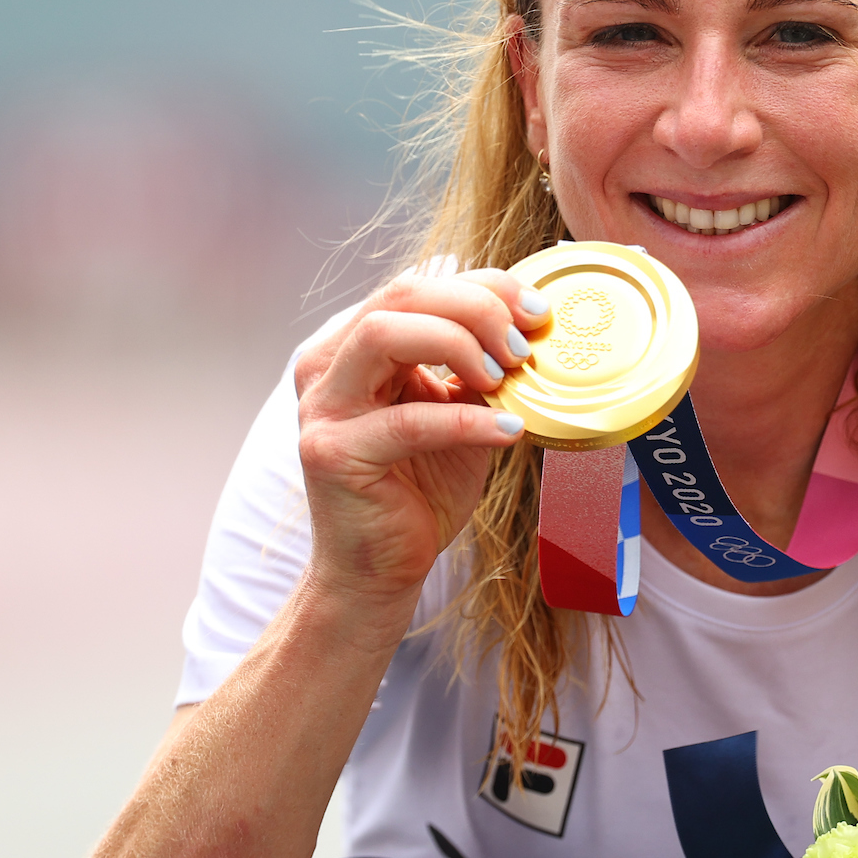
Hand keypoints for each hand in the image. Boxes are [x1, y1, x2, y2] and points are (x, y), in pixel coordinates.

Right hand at [294, 268, 544, 603]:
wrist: (378, 570)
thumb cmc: (418, 490)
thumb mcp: (456, 414)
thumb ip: (475, 371)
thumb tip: (528, 328)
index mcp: (351, 346)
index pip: (415, 286)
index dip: (482, 286)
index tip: (535, 311)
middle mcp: (326, 366)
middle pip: (399, 296)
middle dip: (474, 307)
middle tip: (522, 344)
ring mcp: (322, 408)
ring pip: (383, 335)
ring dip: (458, 344)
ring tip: (505, 378)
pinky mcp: (332, 454)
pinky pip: (405, 421)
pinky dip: (465, 421)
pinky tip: (507, 431)